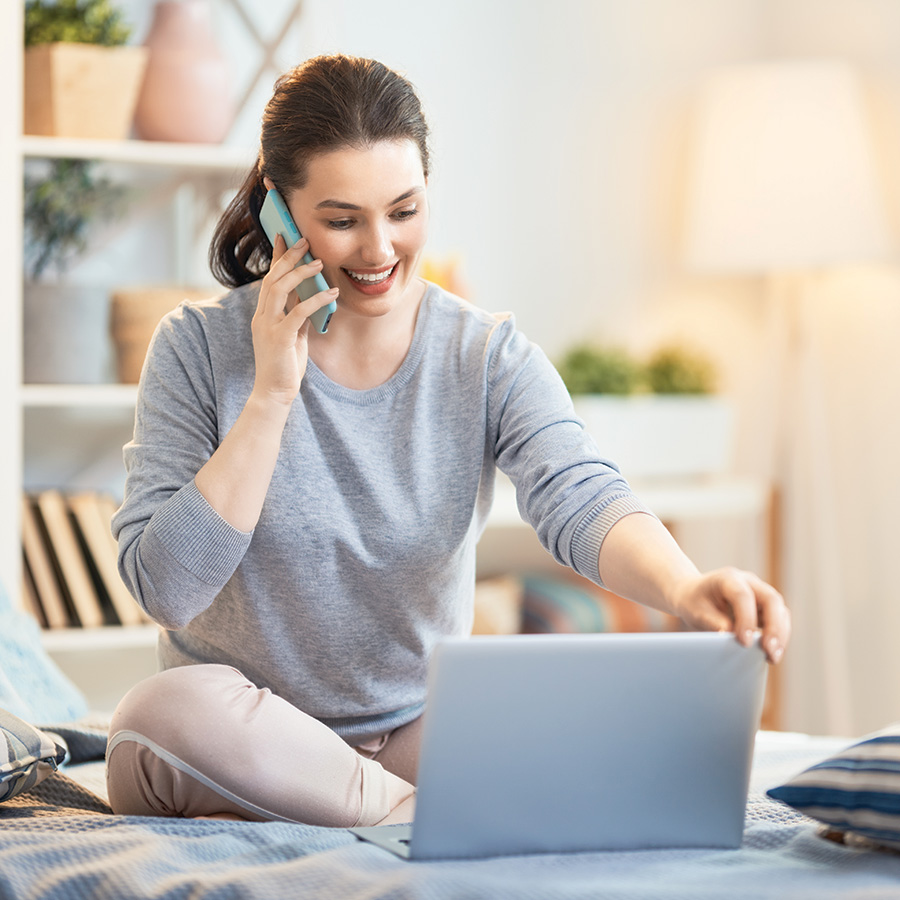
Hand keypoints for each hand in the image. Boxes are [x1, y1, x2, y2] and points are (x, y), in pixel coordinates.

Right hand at [251, 233, 338, 403]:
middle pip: (272, 278)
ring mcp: (268, 327)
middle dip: (288, 257)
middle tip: (304, 240)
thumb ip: (298, 317)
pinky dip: (315, 301)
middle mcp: (262, 317)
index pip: (269, 279)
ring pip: (279, 289)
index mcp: (264, 315)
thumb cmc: (285, 366)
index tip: (284, 236)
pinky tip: (331, 294)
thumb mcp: (294, 336)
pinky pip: (297, 312)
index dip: (277, 257)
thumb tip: (310, 299)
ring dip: (300, 274)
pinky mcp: (279, 339)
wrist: (274, 393)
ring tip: (319, 263)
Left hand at [669, 568, 790, 663]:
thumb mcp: (694, 611)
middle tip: (769, 651)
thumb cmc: (693, 602)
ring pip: (780, 610)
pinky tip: (771, 654)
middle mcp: (749, 582)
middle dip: (773, 627)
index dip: (746, 618)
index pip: (743, 595)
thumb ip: (712, 621)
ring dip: (780, 635)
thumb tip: (731, 636)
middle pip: (771, 600)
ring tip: (772, 658)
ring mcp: (760, 593)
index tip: (744, 642)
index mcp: (728, 578)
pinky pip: (779, 620)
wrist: (694, 596)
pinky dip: (778, 637)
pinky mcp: (765, 607)